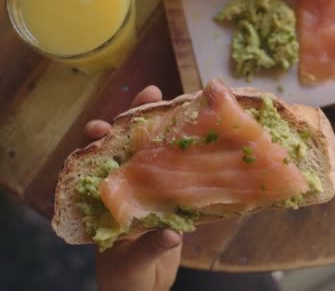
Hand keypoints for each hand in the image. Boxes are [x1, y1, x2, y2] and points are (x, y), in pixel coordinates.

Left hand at [85, 86, 182, 290]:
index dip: (100, 141)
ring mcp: (153, 193)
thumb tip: (171, 232)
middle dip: (139, 119)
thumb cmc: (125, 280)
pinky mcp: (174, 203)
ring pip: (160, 156)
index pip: (99, 163)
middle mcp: (130, 189)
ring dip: (171, 131)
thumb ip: (149, 247)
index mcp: (109, 201)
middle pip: (132, 148)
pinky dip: (195, 161)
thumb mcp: (131, 264)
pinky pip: (184, 177)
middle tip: (152, 91)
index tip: (104, 125)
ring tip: (183, 103)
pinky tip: (208, 143)